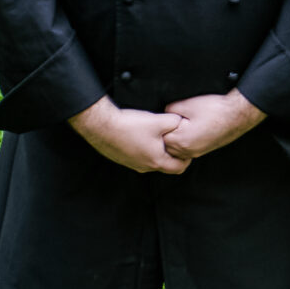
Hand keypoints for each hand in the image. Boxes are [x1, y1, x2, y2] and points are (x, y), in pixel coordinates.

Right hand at [70, 97, 189, 174]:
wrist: (102, 126)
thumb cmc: (131, 125)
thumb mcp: (159, 120)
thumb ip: (176, 122)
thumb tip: (183, 122)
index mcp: (156, 161)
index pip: (179, 167)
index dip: (187, 158)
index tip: (187, 146)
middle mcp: (144, 167)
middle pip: (166, 166)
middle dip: (174, 155)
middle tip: (176, 141)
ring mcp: (132, 164)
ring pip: (152, 161)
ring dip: (158, 152)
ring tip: (160, 137)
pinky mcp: (123, 159)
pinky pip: (139, 157)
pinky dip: (145, 150)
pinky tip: (143, 136)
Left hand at [159, 88, 264, 160]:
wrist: (237, 115)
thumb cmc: (214, 109)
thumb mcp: (187, 104)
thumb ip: (170, 110)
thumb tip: (164, 113)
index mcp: (181, 140)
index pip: (159, 138)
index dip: (160, 127)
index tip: (164, 119)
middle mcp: (188, 151)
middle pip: (166, 147)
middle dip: (166, 135)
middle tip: (171, 122)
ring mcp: (196, 152)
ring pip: (176, 150)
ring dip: (175, 140)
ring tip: (180, 126)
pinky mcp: (203, 150)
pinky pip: (186, 150)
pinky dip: (185, 141)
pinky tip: (190, 130)